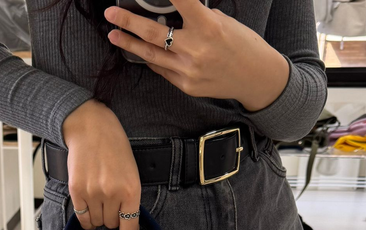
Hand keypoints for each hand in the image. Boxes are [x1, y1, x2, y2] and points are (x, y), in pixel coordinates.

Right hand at [61, 99, 141, 229]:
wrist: (91, 127)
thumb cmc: (114, 146)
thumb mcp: (132, 172)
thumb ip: (131, 199)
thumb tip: (131, 228)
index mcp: (131, 189)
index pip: (129, 227)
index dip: (127, 228)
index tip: (125, 224)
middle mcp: (112, 193)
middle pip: (111, 224)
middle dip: (111, 217)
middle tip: (110, 201)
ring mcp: (93, 193)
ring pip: (97, 222)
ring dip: (98, 215)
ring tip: (99, 199)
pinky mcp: (77, 191)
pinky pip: (82, 218)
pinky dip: (86, 217)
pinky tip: (89, 207)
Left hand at [103, 0, 289, 111]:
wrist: (255, 77)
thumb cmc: (242, 45)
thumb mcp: (223, 22)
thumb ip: (196, 19)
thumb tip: (171, 14)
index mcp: (208, 26)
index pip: (181, 1)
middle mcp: (196, 49)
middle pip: (154, 33)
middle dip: (128, 22)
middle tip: (111, 14)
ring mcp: (189, 71)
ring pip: (151, 55)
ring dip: (130, 45)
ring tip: (114, 36)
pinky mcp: (186, 86)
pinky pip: (162, 70)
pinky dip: (151, 59)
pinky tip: (140, 51)